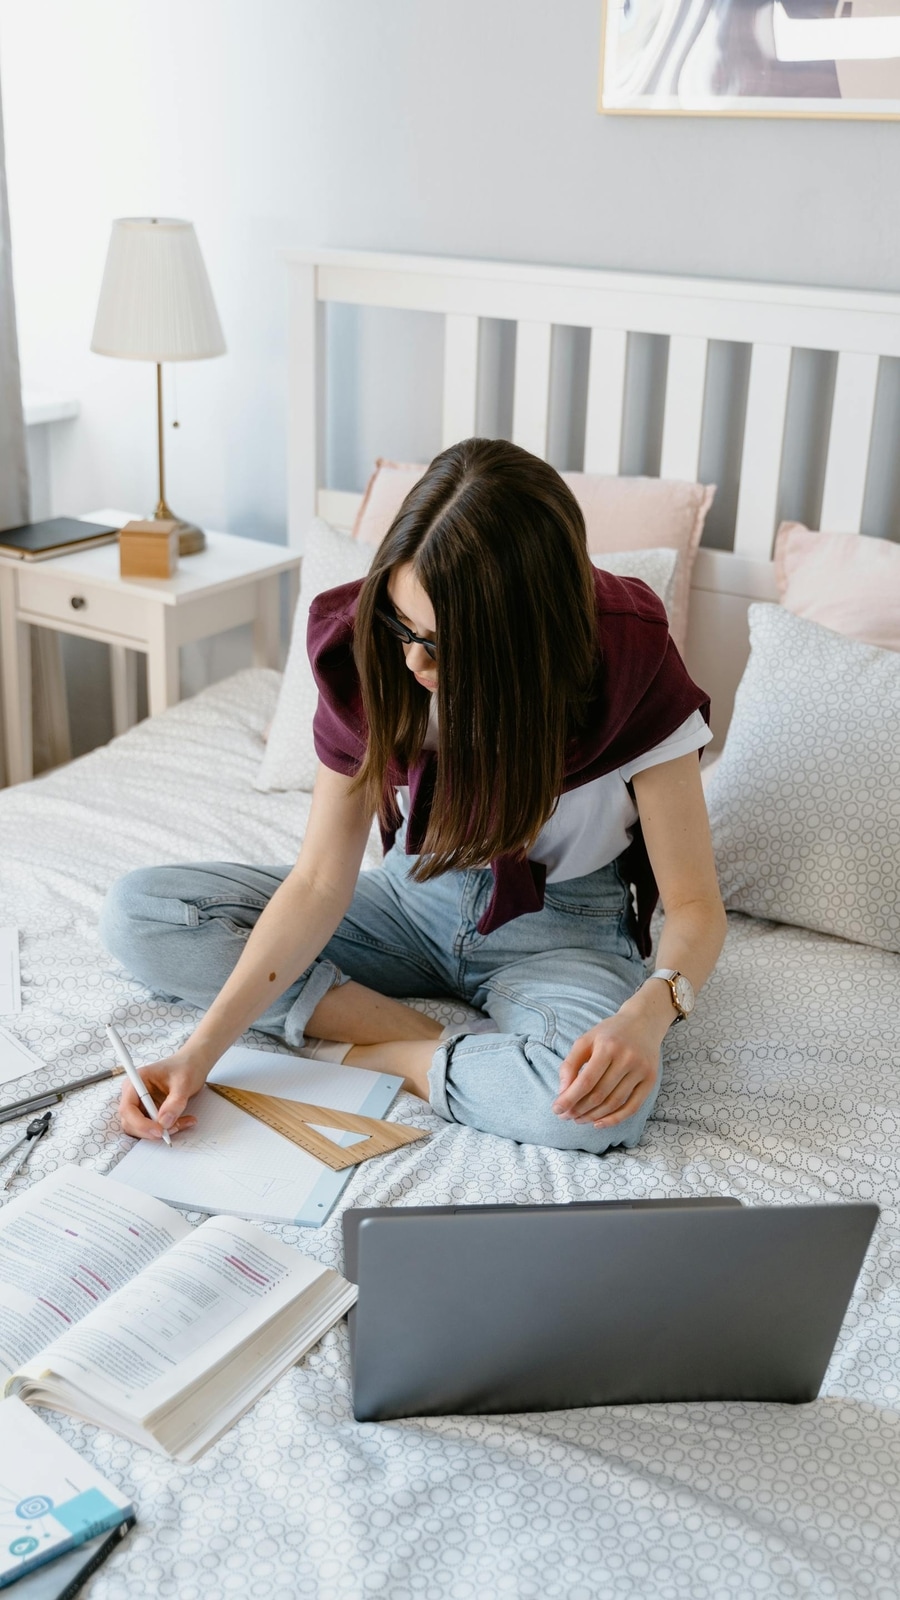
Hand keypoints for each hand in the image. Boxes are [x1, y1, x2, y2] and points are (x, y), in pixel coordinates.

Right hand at [117, 1045, 209, 1139]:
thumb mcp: (184, 1083)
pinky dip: (168, 1129)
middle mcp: (134, 1094)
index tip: (159, 1130)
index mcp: (136, 1081)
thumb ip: (174, 1102)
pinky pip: (153, 1127)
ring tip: (183, 1123)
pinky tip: (184, 1122)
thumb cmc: (186, 1067)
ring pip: (141, 1128)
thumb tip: (165, 1122)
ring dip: (161, 1131)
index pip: (128, 1108)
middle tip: (173, 1130)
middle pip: (130, 1122)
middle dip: (151, 1130)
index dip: (140, 1123)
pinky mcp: (149, 1112)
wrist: (193, 1064)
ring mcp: (140, 1104)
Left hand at [552, 1010, 663, 1129]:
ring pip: (614, 1103)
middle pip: (599, 1094)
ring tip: (579, 1119)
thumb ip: (571, 1063)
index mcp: (608, 1046)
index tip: (556, 1109)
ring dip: (593, 1116)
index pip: (586, 1081)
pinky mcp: (651, 1080)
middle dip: (579, 1109)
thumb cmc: (609, 1033)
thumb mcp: (586, 1040)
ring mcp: (641, 1070)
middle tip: (565, 1116)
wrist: (643, 1022)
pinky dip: (615, 1119)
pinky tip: (599, 1123)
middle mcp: (627, 1058)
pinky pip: (632, 1107)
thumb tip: (563, 1092)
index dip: (570, 1098)